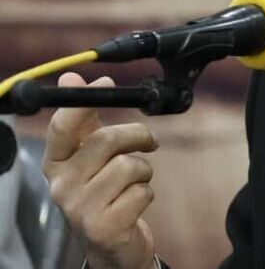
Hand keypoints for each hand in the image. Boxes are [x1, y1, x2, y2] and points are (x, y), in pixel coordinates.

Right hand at [42, 72, 158, 268]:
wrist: (111, 246)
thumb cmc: (102, 193)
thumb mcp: (90, 158)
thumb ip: (84, 120)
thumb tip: (71, 77)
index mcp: (56, 164)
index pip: (63, 127)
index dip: (85, 101)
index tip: (106, 84)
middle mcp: (62, 186)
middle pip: (108, 140)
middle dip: (138, 136)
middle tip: (147, 142)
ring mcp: (81, 209)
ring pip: (130, 166)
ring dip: (144, 171)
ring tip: (134, 182)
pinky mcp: (104, 227)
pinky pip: (142, 192)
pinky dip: (147, 193)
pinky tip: (134, 204)